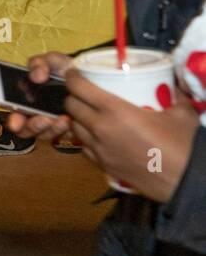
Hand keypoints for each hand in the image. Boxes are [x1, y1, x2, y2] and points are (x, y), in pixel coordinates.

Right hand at [6, 51, 75, 139]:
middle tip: (44, 119)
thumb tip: (35, 77)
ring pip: (42, 134)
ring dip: (50, 128)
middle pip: (25, 128)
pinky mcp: (64, 130)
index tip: (16, 122)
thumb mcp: (53, 61)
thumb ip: (39, 63)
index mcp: (27, 96)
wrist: (95, 79)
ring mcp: (50, 122)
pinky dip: (62, 129)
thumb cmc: (69, 71)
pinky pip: (59, 135)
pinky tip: (69, 119)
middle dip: (32, 127)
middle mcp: (35, 112)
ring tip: (63, 119)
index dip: (12, 120)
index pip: (13, 111)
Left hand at [62, 72, 200, 201]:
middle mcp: (100, 128)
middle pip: (70, 105)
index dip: (73, 77)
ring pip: (73, 127)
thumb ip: (174, 95)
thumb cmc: (183, 145)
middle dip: (73, 96)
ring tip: (88, 113)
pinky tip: (96, 136)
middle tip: (84, 93)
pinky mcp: (102, 165)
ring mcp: (98, 149)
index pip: (78, 87)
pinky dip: (85, 139)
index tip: (75, 73)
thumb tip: (174, 85)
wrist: (185, 181)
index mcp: (115, 110)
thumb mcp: (181, 113)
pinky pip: (83, 147)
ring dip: (77, 118)